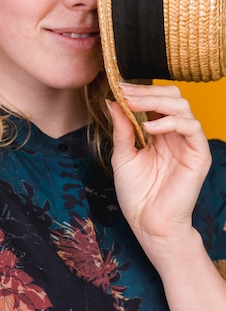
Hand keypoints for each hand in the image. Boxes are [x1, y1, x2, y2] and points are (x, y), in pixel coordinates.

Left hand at [107, 83, 211, 262]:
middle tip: (124, 92)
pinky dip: (169, 121)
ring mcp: (188, 143)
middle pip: (172, 97)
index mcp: (160, 132)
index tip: (117, 86)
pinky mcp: (198, 155)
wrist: (148, 224)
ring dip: (155, 100)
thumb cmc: (136, 194)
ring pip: (182, 106)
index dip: (138, 91)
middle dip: (146, 91)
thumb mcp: (122, 155)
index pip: (156, 100)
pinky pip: (191, 127)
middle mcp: (176, 134)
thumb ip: (121, 128)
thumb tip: (112, 101)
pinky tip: (149, 127)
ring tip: (132, 104)